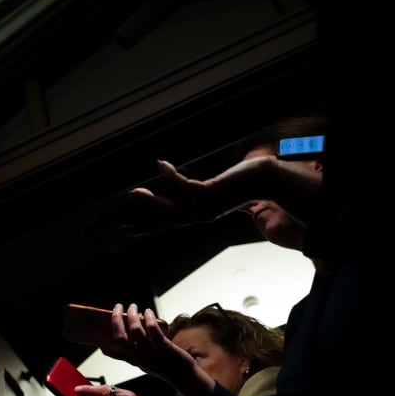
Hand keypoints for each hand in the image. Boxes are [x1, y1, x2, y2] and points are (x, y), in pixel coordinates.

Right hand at [103, 303, 214, 395]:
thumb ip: (137, 350)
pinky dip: (149, 317)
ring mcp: (151, 352)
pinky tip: (149, 312)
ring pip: (135, 330)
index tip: (108, 318)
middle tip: (118, 306)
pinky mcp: (164, 347)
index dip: (109, 331)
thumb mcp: (146, 362)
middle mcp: (139, 356)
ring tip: (133, 307)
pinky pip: (152, 329)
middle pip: (120, 337)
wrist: (184, 378)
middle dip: (116, 319)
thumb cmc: (166, 367)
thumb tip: (131, 331)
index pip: (114, 347)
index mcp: (134, 359)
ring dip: (132, 315)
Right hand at [131, 155, 320, 227]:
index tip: (136, 229)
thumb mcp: (226, 189)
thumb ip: (213, 192)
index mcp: (204, 213)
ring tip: (134, 193)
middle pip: (168, 221)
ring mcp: (207, 206)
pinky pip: (185, 187)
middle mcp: (203, 214)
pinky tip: (161, 165)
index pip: (174, 221)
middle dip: (146, 220)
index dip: (154, 224)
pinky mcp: (212, 193)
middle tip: (124, 223)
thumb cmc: (252, 181)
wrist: (270, 178)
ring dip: (152, 202)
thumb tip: (203, 189)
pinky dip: (172, 177)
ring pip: (173, 209)